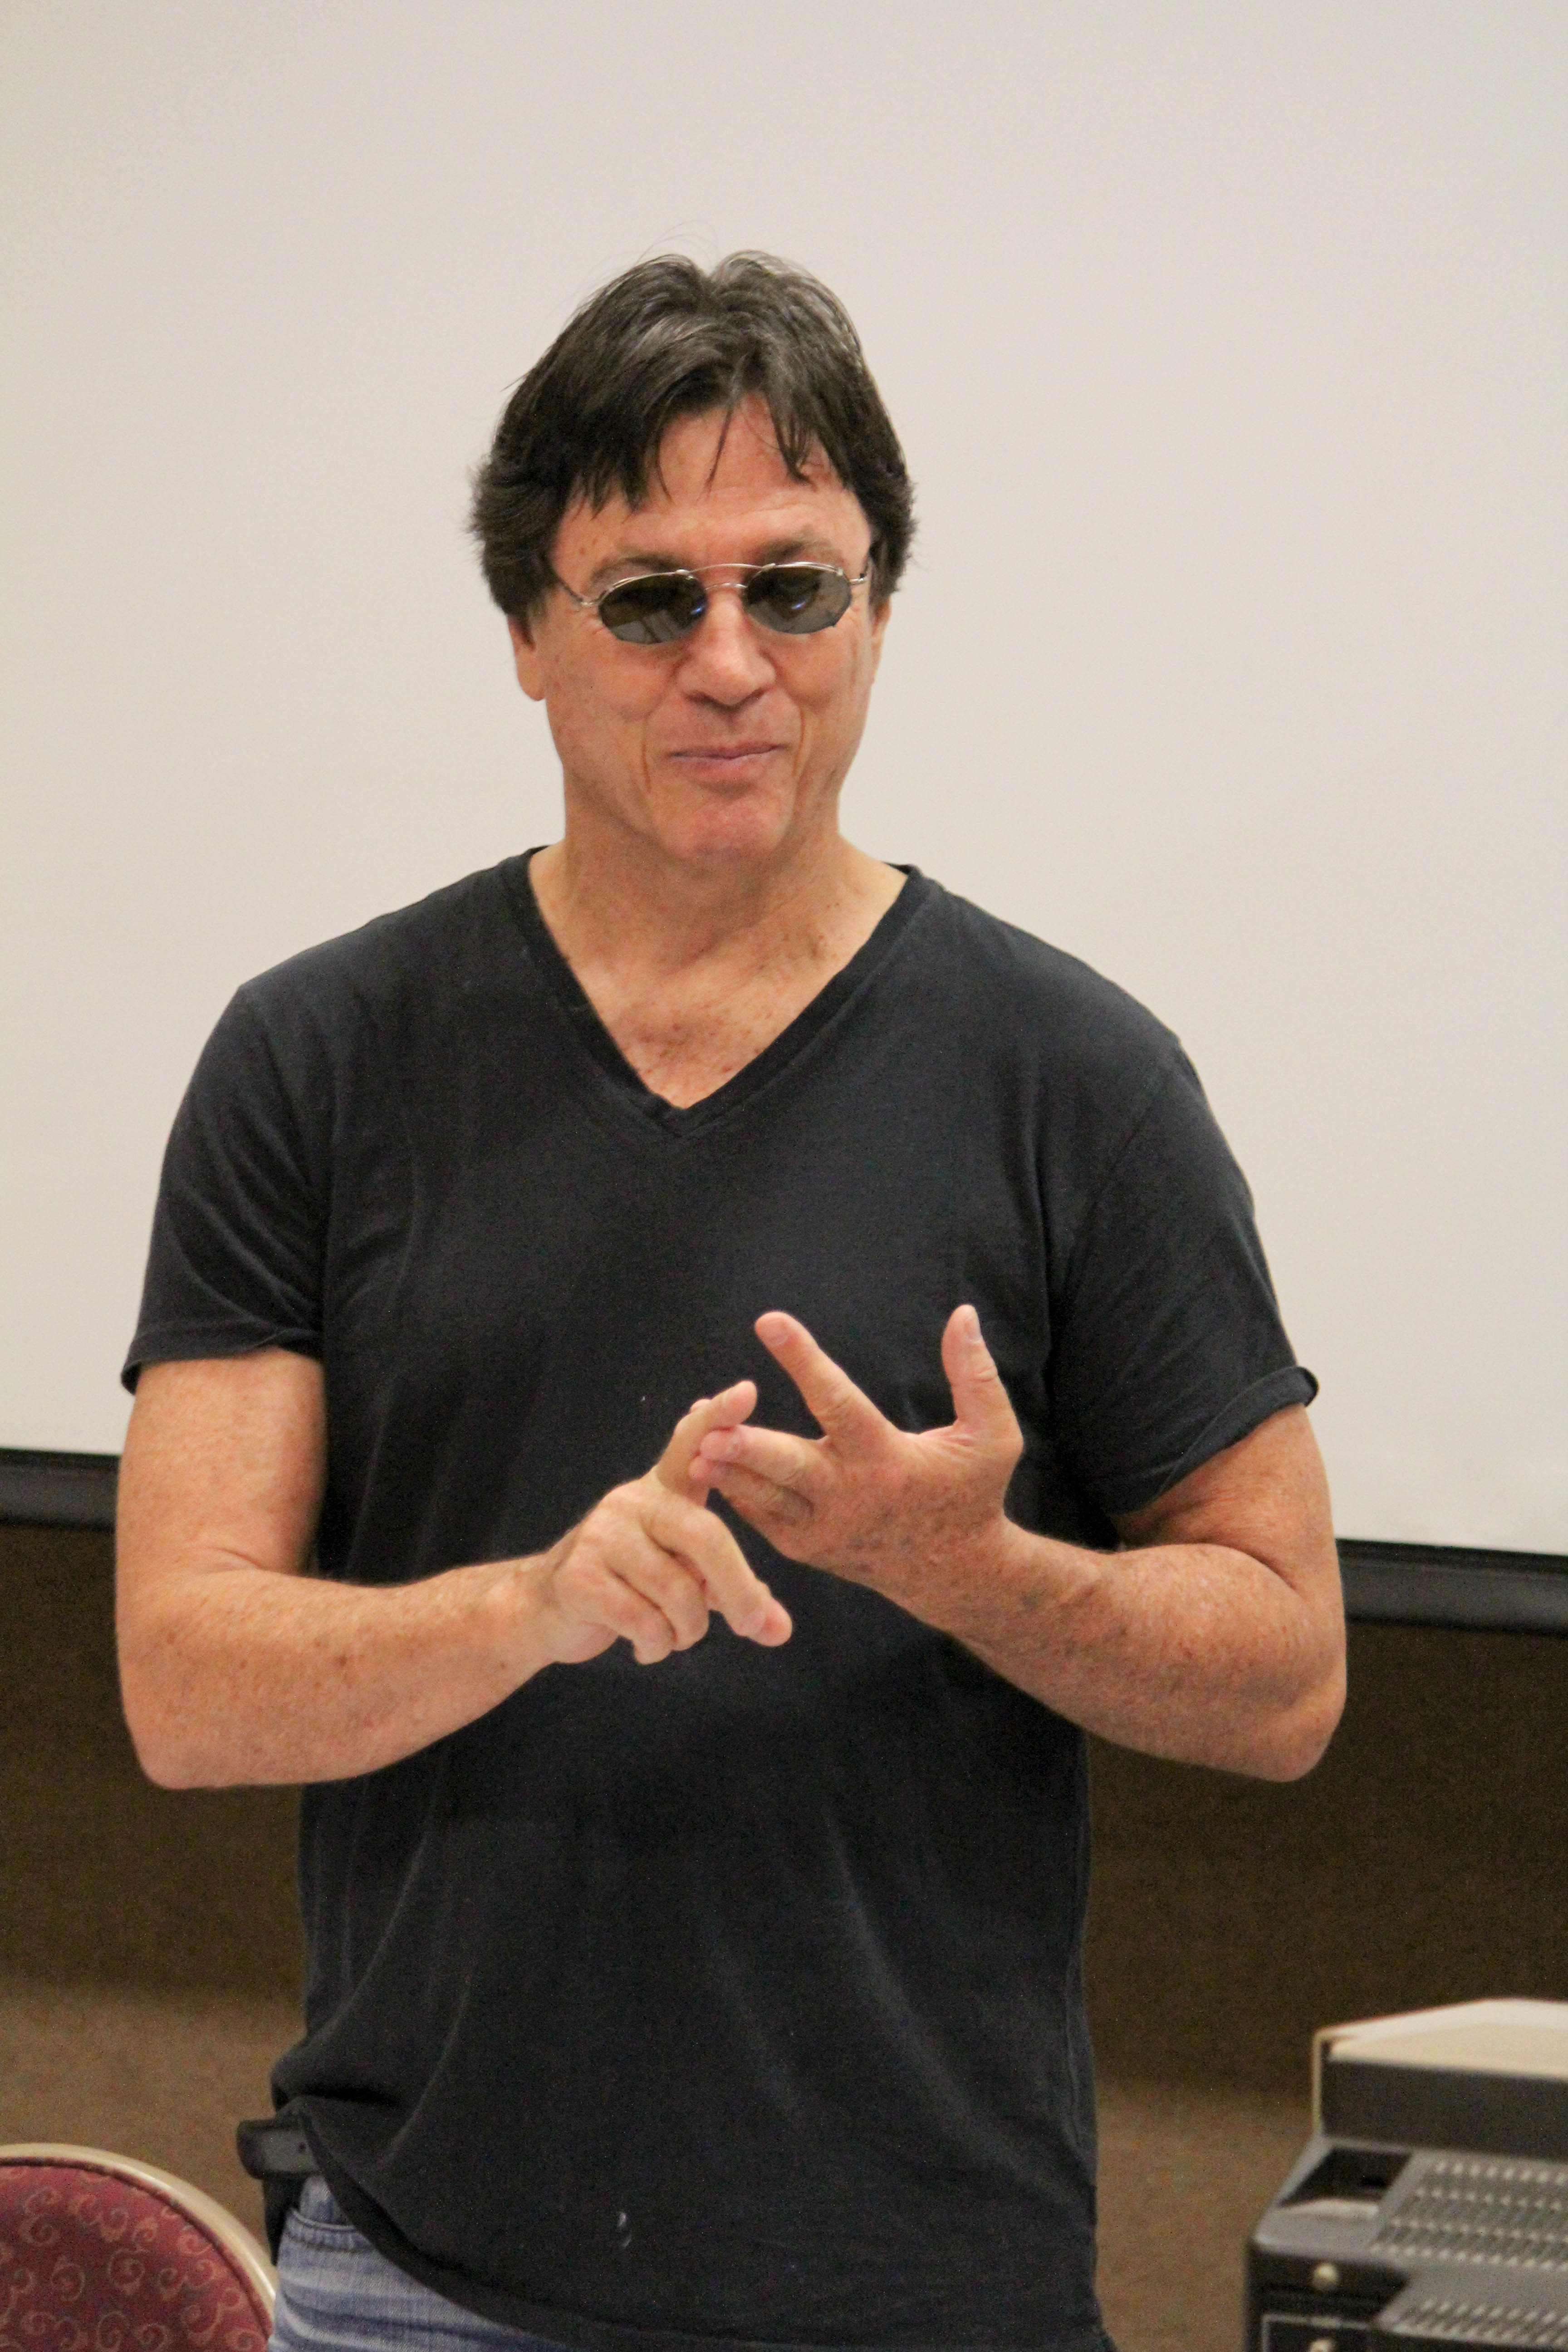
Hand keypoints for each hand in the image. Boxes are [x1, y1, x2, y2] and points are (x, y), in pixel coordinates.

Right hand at [533, 1384, 792, 1666]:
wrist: (545, 1609)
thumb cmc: (631, 1586)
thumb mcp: (686, 1579)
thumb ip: (734, 1594)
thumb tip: (781, 1631)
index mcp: (663, 1492)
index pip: (690, 1444)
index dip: (718, 1419)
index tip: (747, 1390)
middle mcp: (633, 1502)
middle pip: (707, 1537)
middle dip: (740, 1591)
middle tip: (756, 1625)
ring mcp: (603, 1536)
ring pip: (680, 1593)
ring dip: (688, 1631)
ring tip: (673, 1635)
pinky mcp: (580, 1576)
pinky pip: (646, 1623)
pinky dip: (657, 1647)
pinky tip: (645, 1646)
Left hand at [692, 1307, 1023, 1613]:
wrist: (953, 1573)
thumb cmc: (973, 1494)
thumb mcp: (993, 1437)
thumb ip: (976, 1375)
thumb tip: (963, 1314)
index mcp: (887, 1461)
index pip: (838, 1402)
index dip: (803, 1359)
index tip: (769, 1321)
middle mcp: (848, 1496)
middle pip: (787, 1467)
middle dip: (746, 1448)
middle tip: (708, 1429)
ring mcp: (821, 1528)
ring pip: (761, 1495)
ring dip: (725, 1465)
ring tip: (693, 1433)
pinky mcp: (803, 1547)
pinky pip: (758, 1516)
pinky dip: (733, 1488)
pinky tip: (707, 1456)